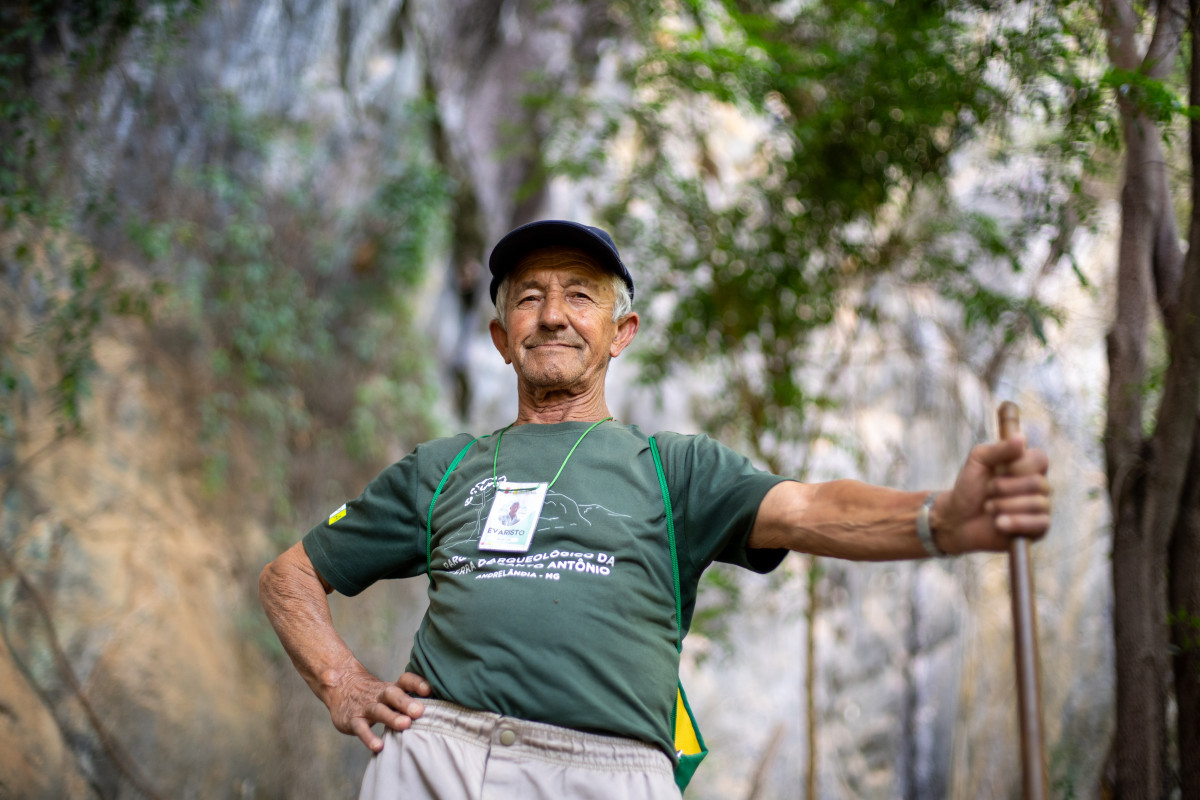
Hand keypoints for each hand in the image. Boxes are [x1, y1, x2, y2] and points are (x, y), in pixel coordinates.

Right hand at [322, 669, 431, 752]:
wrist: (341, 686)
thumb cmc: (375, 695)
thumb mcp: (390, 693)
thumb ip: (409, 699)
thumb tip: (440, 707)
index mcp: (391, 688)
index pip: (405, 681)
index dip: (416, 683)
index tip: (429, 688)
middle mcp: (379, 695)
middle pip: (393, 694)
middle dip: (406, 702)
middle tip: (420, 711)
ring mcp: (365, 707)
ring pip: (379, 711)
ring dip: (392, 717)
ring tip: (405, 725)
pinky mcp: (353, 720)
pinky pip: (361, 729)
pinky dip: (369, 738)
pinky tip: (379, 747)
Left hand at [934, 435, 1050, 553]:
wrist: (958, 518)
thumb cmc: (969, 487)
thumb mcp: (977, 461)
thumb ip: (998, 449)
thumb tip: (1021, 437)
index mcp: (1027, 466)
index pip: (1040, 459)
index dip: (1018, 465)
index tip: (996, 470)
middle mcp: (1038, 485)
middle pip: (1038, 483)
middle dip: (1004, 487)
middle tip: (987, 491)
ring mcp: (1040, 508)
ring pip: (1037, 504)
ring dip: (1004, 505)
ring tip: (987, 508)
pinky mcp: (1038, 529)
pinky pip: (1040, 524)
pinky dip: (1016, 522)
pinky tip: (998, 523)